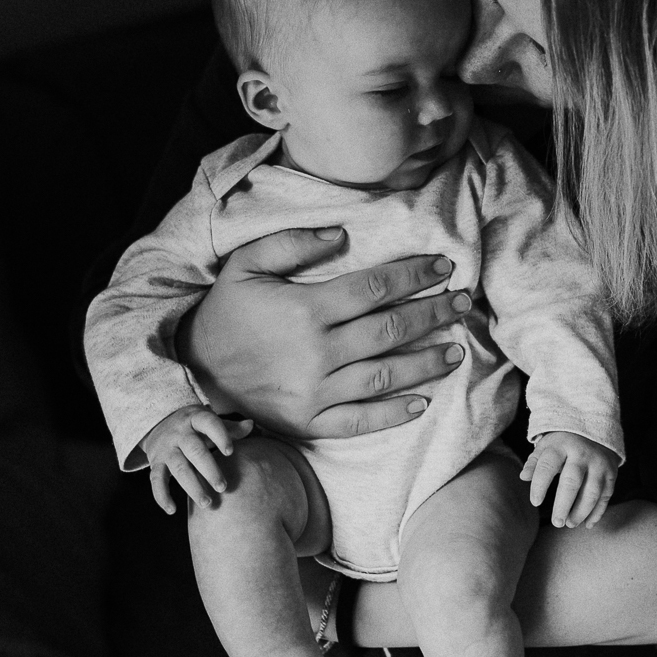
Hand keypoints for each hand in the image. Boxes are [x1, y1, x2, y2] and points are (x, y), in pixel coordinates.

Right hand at [139, 405, 253, 513]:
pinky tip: (172, 510)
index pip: (209, 424)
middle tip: (223, 487)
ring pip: (178, 468)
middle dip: (209, 470)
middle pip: (195, 451)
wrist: (159, 422)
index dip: (219, 436)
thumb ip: (230, 428)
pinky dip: (161, 496)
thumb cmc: (194, 426)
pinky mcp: (156, 462)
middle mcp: (179, 433)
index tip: (230, 452)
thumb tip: (251, 425)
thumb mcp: (209, 421)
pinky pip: (156, 480)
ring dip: (192, 487)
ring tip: (207, 503)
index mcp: (195, 419)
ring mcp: (166, 448)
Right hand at [176, 227, 471, 439]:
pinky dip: (394, 413)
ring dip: (426, 363)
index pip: (374, 288)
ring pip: (385, 376)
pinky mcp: (310, 421)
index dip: (414, 275)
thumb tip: (341, 235)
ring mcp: (315, 392)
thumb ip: (292, 244)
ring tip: (456, 350)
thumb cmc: (226, 312)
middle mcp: (317, 352)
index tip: (444, 266)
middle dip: (434, 313)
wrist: (193, 370)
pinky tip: (423, 402)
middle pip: (390, 330)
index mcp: (306, 309)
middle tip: (464, 302)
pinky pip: (361, 421)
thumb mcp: (246, 265)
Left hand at [521, 432, 619, 528]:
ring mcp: (599, 464)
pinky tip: (587, 524)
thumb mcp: (547, 446)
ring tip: (569, 523)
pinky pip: (605, 496)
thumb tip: (523, 477)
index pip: (547, 467)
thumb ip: (535, 462)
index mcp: (561, 445)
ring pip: (592, 492)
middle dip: (563, 505)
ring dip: (581, 512)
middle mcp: (582, 454)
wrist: (597, 430)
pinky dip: (597, 512)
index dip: (540, 485)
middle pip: (572, 482)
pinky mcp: (611, 473)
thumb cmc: (564, 443)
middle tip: (556, 522)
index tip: (535, 502)